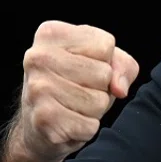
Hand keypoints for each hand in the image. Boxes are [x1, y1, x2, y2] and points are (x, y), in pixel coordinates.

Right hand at [9, 20, 139, 161]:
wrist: (40, 123)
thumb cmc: (76, 84)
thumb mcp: (104, 62)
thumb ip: (122, 65)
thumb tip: (119, 88)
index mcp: (51, 33)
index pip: (105, 45)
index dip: (106, 61)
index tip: (85, 66)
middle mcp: (38, 57)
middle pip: (103, 74)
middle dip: (101, 87)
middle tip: (80, 90)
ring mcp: (37, 89)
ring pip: (98, 102)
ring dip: (94, 109)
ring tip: (74, 105)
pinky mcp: (43, 119)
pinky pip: (90, 125)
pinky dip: (86, 128)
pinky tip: (69, 122)